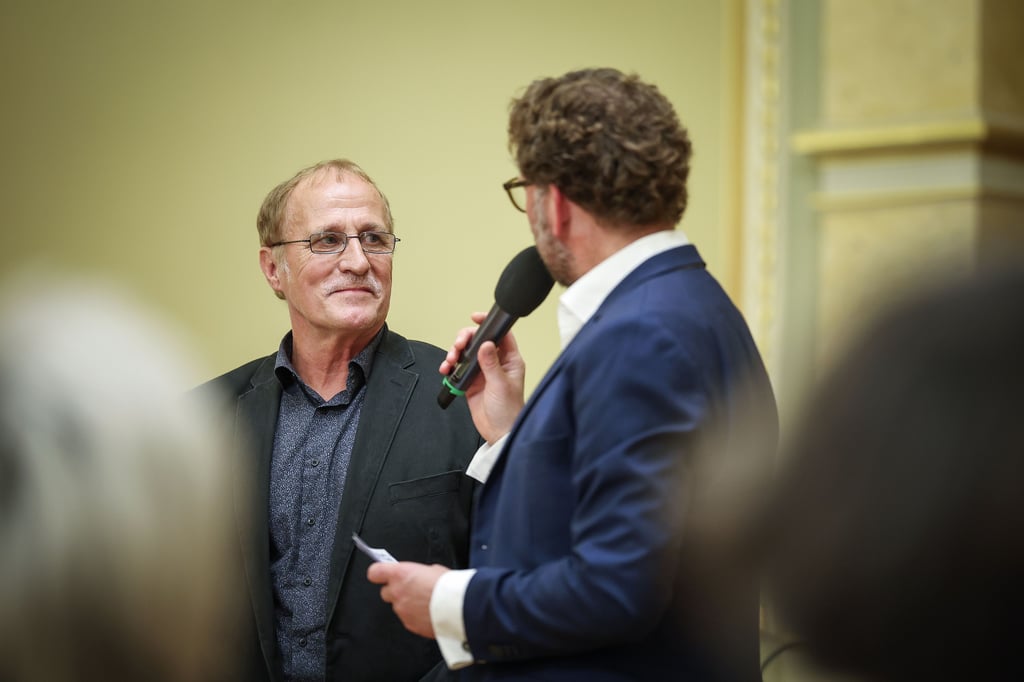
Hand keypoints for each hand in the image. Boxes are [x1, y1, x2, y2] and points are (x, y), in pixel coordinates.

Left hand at [367, 562, 448, 638]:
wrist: (459, 606)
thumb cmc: (448, 586)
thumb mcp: (434, 569)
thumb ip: (419, 573)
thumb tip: (420, 576)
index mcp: (400, 574)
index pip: (375, 572)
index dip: (378, 572)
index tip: (382, 573)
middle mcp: (397, 592)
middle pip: (385, 592)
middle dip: (395, 591)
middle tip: (410, 589)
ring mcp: (402, 610)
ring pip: (398, 606)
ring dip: (407, 604)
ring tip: (425, 602)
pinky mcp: (409, 624)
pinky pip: (408, 618)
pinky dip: (415, 616)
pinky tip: (429, 612)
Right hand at [439, 311, 525, 442]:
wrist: (499, 432)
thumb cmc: (509, 410)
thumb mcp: (500, 384)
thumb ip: (491, 364)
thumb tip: (484, 344)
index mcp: (509, 360)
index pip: (500, 334)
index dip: (488, 324)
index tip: (475, 318)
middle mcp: (495, 362)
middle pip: (478, 340)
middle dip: (465, 339)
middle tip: (458, 346)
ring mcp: (482, 371)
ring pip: (465, 353)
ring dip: (455, 352)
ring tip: (450, 360)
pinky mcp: (470, 382)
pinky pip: (457, 368)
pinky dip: (449, 367)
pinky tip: (446, 370)